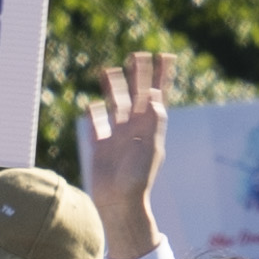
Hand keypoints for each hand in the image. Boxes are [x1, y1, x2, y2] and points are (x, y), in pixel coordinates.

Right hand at [83, 54, 170, 251]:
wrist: (119, 203)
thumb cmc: (137, 179)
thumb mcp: (149, 148)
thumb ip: (153, 122)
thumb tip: (154, 95)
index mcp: (149, 128)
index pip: (156, 95)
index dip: (162, 76)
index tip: (165, 56)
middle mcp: (134, 129)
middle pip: (136, 95)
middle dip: (137, 76)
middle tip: (137, 55)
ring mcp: (117, 136)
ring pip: (115, 105)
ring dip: (113, 88)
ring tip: (109, 70)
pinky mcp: (100, 146)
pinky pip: (96, 125)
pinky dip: (94, 115)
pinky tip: (92, 105)